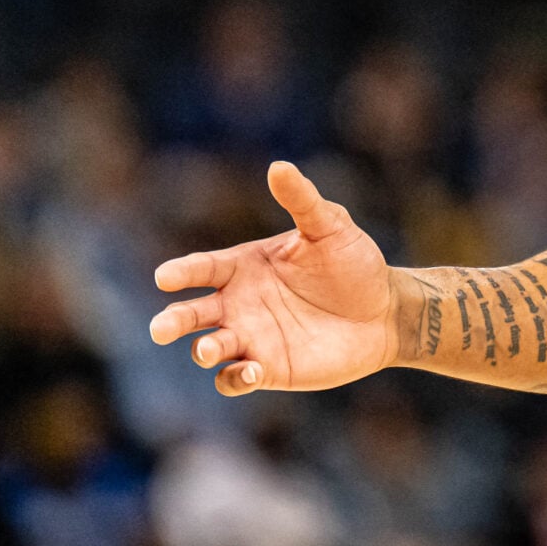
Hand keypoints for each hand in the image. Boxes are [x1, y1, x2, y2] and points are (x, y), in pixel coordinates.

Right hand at [148, 161, 395, 395]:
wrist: (384, 311)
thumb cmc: (354, 264)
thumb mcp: (331, 227)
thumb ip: (302, 201)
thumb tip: (279, 167)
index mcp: (244, 265)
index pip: (203, 267)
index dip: (182, 272)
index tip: (165, 277)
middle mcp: (238, 303)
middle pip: (191, 314)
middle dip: (173, 321)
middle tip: (161, 329)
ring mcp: (250, 337)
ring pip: (208, 348)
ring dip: (204, 350)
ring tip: (210, 349)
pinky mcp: (267, 368)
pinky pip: (236, 378)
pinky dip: (235, 377)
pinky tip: (252, 370)